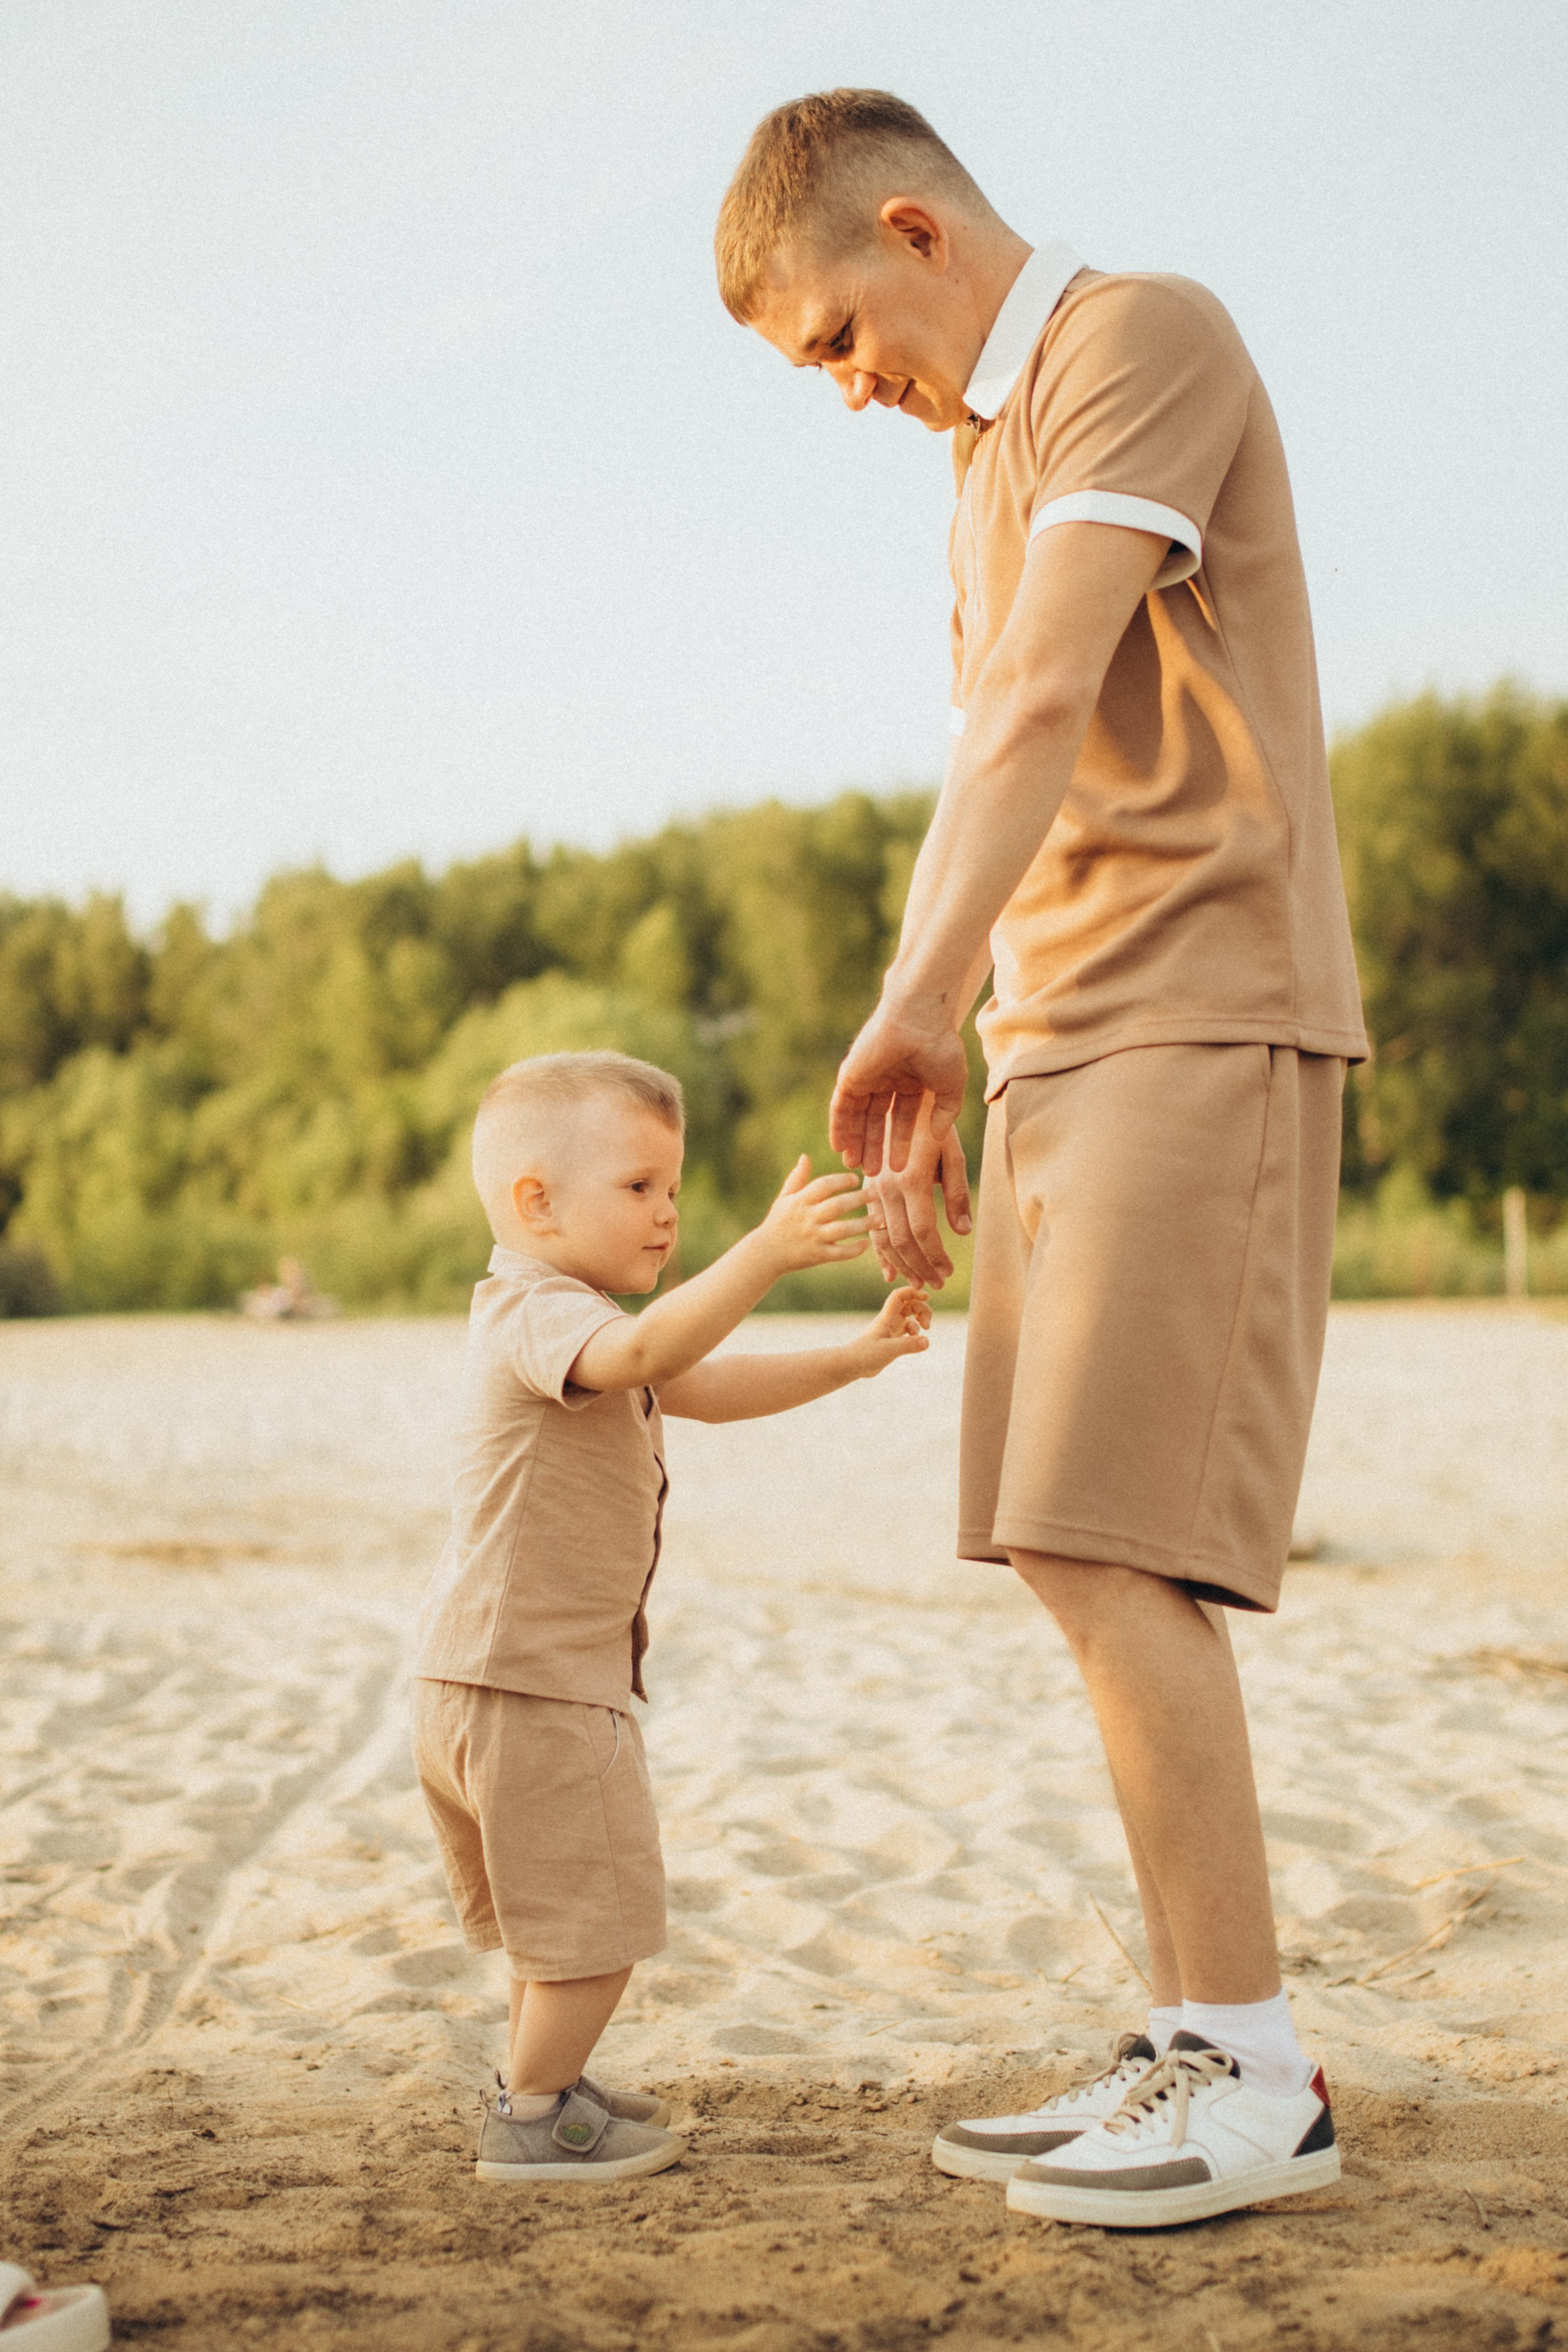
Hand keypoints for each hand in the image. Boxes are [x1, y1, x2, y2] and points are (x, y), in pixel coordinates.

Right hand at [755, 1155, 869, 1274]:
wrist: (766, 1253)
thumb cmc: (778, 1222)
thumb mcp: (784, 1198)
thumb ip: (797, 1178)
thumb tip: (805, 1157)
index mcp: (800, 1201)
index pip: (824, 1185)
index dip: (841, 1180)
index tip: (855, 1179)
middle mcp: (808, 1218)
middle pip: (837, 1205)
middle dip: (858, 1199)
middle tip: (874, 1194)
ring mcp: (813, 1238)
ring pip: (843, 1229)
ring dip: (863, 1224)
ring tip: (878, 1218)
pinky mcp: (818, 1256)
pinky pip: (840, 1253)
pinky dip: (854, 1249)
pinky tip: (865, 1243)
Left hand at [829, 1005, 968, 1173]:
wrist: (918, 1019)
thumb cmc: (940, 1047)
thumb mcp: (951, 1086)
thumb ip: (945, 1113)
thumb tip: (937, 1136)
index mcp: (911, 1080)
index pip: (902, 1118)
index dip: (900, 1143)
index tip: (899, 1169)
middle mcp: (887, 1078)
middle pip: (877, 1121)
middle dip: (875, 1147)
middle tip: (873, 1175)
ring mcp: (867, 1076)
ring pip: (858, 1116)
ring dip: (857, 1142)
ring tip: (857, 1168)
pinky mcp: (851, 1074)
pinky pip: (841, 1106)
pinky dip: (839, 1126)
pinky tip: (839, 1146)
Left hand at [844, 1284, 931, 1377]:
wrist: (852, 1365)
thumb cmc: (865, 1355)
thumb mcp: (888, 1350)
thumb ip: (908, 1345)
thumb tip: (927, 1341)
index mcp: (887, 1317)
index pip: (900, 1295)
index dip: (914, 1292)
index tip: (926, 1297)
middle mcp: (890, 1320)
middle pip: (910, 1303)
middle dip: (922, 1309)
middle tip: (926, 1324)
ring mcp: (892, 1329)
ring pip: (911, 1316)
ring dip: (921, 1320)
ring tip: (925, 1330)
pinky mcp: (893, 1340)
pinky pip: (909, 1330)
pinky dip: (916, 1333)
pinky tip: (916, 1343)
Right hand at [865, 1108, 971, 1289]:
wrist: (897, 1095)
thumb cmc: (934, 1124)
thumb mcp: (952, 1153)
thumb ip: (957, 1193)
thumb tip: (962, 1231)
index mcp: (912, 1180)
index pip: (924, 1231)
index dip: (936, 1256)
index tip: (949, 1272)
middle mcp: (888, 1188)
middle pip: (902, 1240)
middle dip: (920, 1266)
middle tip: (937, 1285)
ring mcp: (873, 1189)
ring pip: (882, 1237)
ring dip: (901, 1264)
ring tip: (918, 1282)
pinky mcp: (867, 1188)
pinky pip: (870, 1226)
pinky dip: (879, 1251)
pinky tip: (889, 1270)